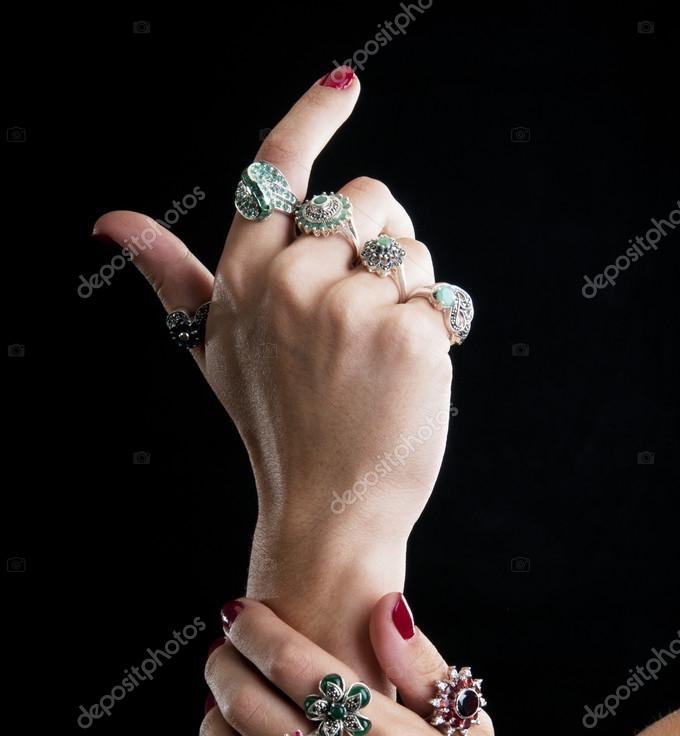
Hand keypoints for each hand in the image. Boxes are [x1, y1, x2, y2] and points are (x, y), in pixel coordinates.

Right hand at [94, 71, 454, 559]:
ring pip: (409, 247)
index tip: (345, 82)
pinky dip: (435, 332)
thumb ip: (172, 278)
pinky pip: (440, 296)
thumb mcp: (212, 351)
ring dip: (407, 291)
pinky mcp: (406, 334)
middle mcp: (288, 285)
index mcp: (243, 281)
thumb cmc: (275, 427)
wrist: (327, 510)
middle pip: (366, 200)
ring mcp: (348, 309)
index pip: (278, 174)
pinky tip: (404, 381)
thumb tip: (109, 221)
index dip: (310, 118)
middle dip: (377, 242)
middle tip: (360, 314)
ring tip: (373, 358)